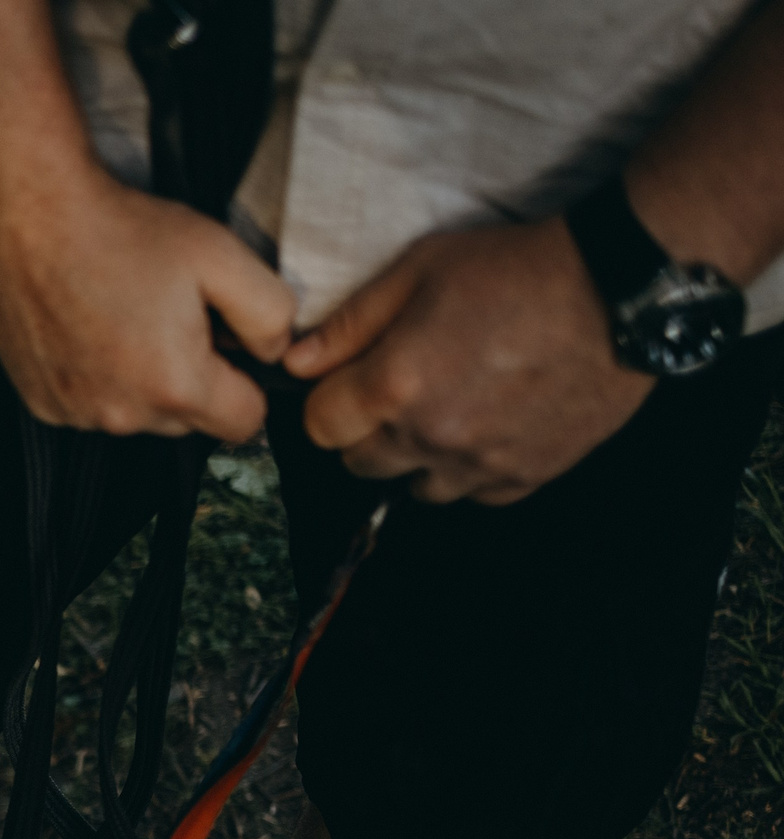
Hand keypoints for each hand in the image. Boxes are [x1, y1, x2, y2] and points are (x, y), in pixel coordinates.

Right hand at [0, 173, 296, 441]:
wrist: (32, 216)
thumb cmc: (121, 231)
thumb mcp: (222, 254)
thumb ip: (271, 313)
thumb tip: (274, 351)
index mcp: (176, 386)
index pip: (244, 424)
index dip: (245, 381)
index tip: (225, 344)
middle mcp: (123, 414)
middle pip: (186, 421)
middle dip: (189, 379)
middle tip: (168, 316)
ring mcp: (76, 413)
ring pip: (136, 415)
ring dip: (139, 381)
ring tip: (122, 317)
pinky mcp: (43, 403)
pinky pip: (89, 407)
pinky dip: (95, 378)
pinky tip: (86, 329)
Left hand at [285, 219, 655, 504]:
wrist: (620, 286)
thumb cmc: (516, 268)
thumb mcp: (420, 269)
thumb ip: (350, 324)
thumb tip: (293, 364)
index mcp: (394, 386)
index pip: (320, 428)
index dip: (331, 403)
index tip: (351, 384)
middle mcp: (430, 435)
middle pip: (361, 463)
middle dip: (370, 430)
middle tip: (406, 388)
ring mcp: (480, 463)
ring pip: (418, 486)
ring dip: (421, 456)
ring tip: (452, 406)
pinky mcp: (528, 475)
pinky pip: (477, 494)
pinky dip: (474, 469)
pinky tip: (491, 424)